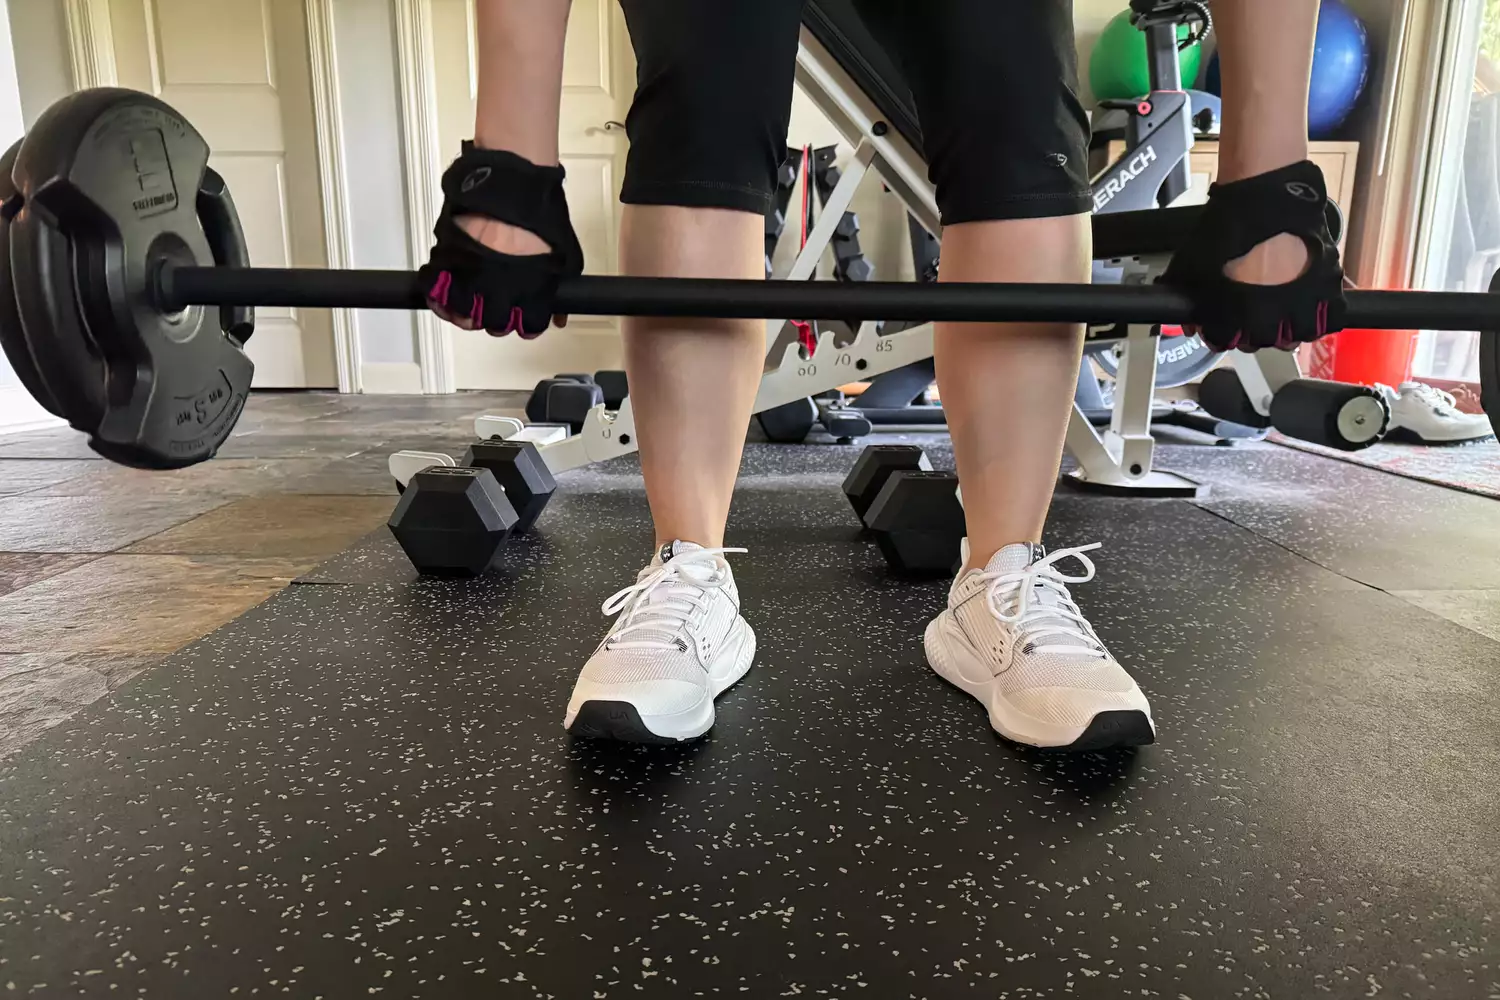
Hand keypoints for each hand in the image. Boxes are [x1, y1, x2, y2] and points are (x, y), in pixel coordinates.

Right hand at [418, 143, 583, 338]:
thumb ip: (557, 288)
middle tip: (493, 303)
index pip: (528, 328)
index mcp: (530, 295)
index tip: (522, 315)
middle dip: (495, 318)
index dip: (525, 323)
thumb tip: (559, 312)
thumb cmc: (538, 214)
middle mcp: (499, 296)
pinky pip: (436, 293)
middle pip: (494, 326)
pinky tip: (444, 294)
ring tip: (468, 300)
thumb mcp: (563, 255)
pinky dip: (438, 297)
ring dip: (465, 312)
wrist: (511, 187)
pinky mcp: (447, 265)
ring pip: (462, 316)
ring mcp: (471, 282)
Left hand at [1160, 161, 1344, 352]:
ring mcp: (1302, 306)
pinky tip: (1310, 305)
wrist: (1264, 195)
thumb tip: (1191, 323)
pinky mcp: (1329, 287)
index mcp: (1233, 319)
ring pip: (1296, 337)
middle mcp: (1269, 320)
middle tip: (1251, 312)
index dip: (1220, 332)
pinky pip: (1330, 317)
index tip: (1222, 322)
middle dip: (1252, 330)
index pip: (1224, 343)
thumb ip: (1189, 300)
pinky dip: (1321, 316)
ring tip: (1281, 311)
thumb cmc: (1228, 227)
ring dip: (1287, 328)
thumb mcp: (1193, 265)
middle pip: (1259, 342)